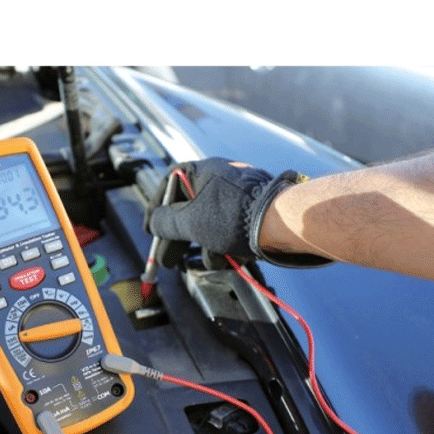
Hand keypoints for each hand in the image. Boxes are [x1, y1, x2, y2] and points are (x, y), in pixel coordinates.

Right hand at [145, 158, 269, 266]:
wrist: (282, 221)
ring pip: (209, 225)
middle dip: (178, 239)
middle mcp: (219, 180)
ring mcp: (237, 197)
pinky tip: (231, 257)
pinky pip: (229, 231)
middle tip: (167, 261)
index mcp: (202, 172)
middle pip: (188, 211)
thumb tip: (154, 222)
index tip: (150, 228)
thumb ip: (166, 222)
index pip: (169, 185)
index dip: (156, 208)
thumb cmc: (233, 216)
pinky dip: (226, 246)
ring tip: (212, 260)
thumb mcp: (190, 221)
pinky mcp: (252, 214)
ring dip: (206, 247)